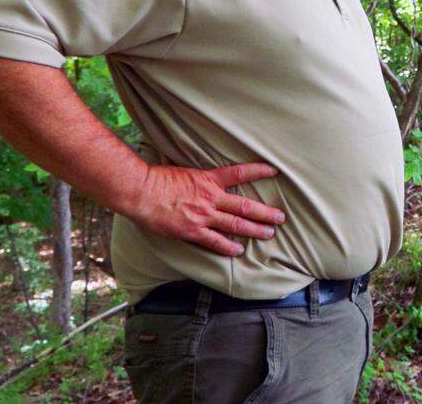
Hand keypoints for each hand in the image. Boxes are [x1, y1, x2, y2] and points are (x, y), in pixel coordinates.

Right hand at [127, 162, 285, 255]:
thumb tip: (209, 177)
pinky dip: (228, 246)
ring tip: (269, 233)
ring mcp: (203, 215)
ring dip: (254, 230)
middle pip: (244, 205)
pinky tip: (239, 250)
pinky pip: (215, 241)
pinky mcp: (192, 231)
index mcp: (208, 179)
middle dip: (265, 212)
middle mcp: (210, 197)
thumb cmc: (158, 178)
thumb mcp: (185, 170)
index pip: (239, 173)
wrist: (140, 192)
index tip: (274, 171)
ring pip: (235, 224)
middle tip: (280, 217)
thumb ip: (200, 177)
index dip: (258, 171)